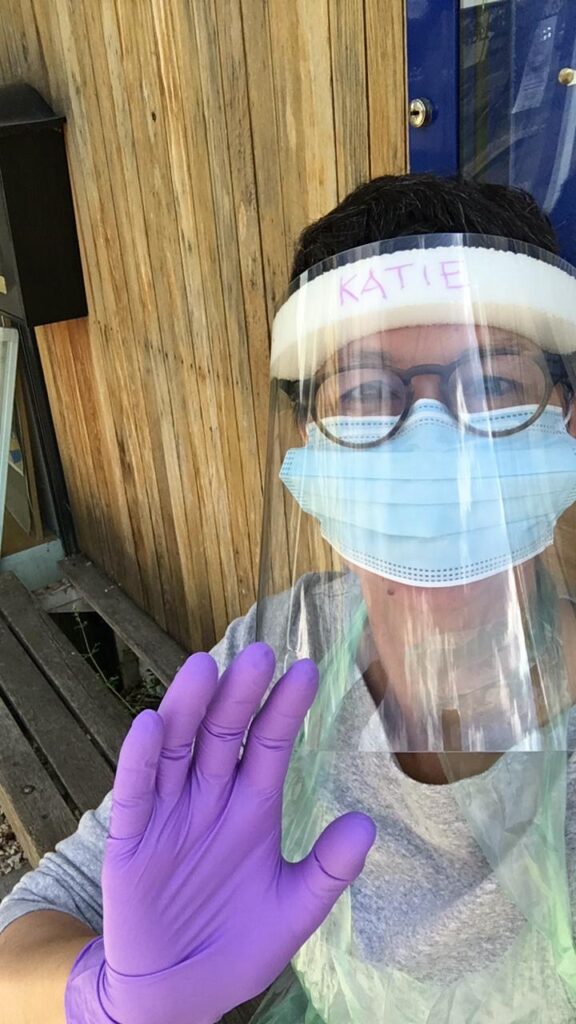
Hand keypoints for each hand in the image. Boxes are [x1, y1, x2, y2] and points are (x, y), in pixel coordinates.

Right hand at [65, 643, 375, 1023]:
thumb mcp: (292, 912)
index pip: (269, 745)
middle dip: (240, 696)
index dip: (285, 709)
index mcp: (252, 808)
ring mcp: (170, 814)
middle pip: (223, 735)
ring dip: (188, 709)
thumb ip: (326, 871)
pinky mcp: (130, 840)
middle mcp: (211, 798)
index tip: (306, 670)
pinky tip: (149, 724)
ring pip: (177, 748)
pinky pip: (135, 794)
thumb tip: (366, 825)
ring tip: (203, 669)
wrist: (180, 994)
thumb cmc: (237, 945)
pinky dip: (139, 760)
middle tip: (258, 653)